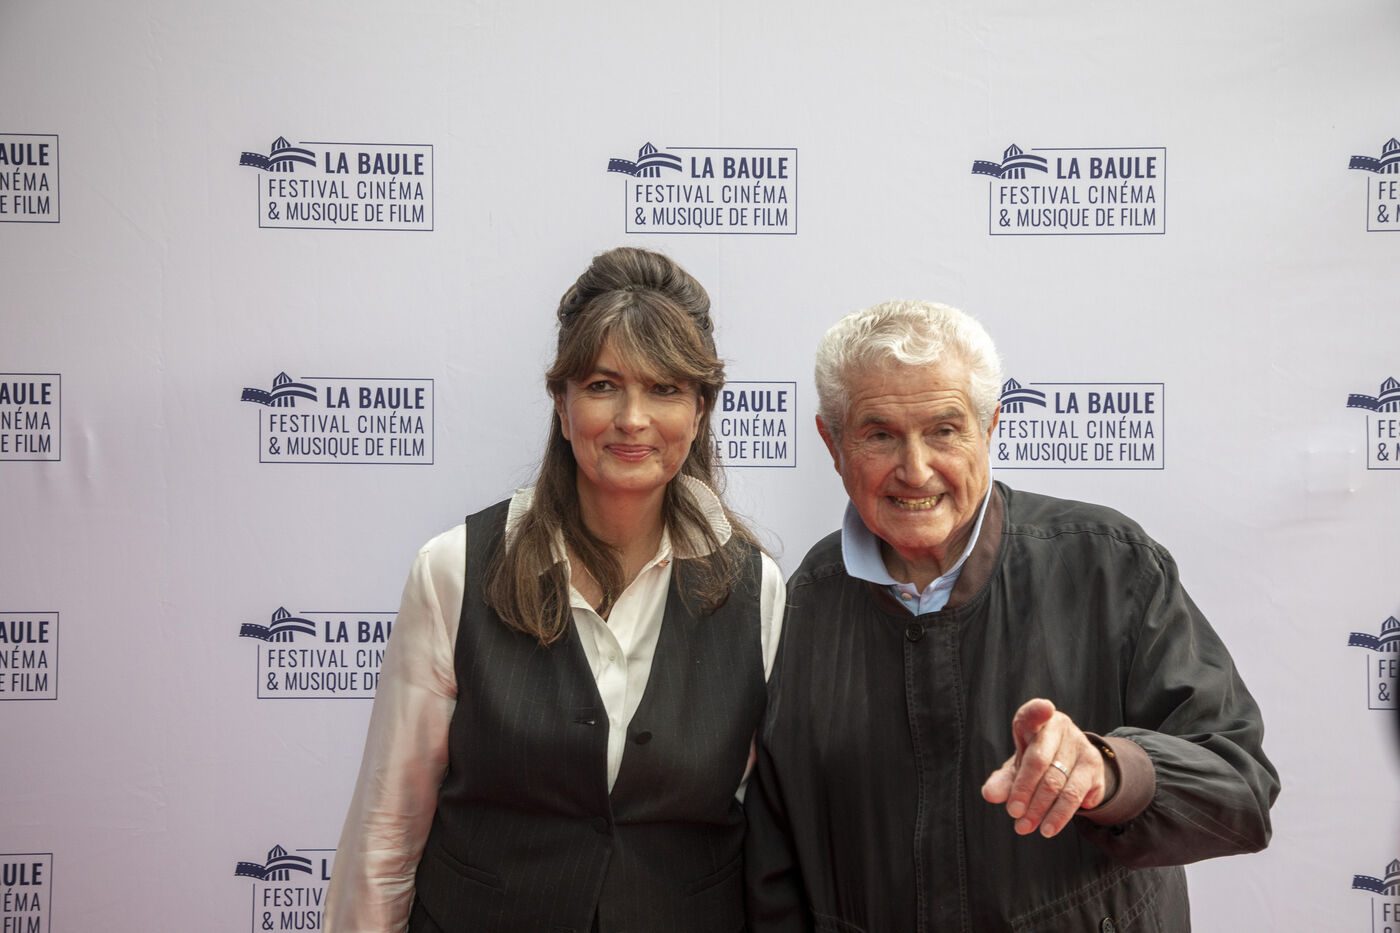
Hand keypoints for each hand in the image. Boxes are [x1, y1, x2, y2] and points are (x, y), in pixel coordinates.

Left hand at [980, 698, 1113, 837]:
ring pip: (1059, 783)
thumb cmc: (1036, 762)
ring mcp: (1081, 746)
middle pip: (1040, 760)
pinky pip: (1077, 795)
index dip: (1037, 712)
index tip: (1044, 709)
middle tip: (1014, 815)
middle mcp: (1061, 728)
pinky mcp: (1095, 767)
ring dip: (1042, 810)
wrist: (1071, 767)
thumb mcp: (1016, 769)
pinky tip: (1050, 826)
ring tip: (1028, 828)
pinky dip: (1061, 814)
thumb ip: (1003, 780)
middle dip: (1024, 791)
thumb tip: (990, 794)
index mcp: (1036, 721)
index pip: (1033, 714)